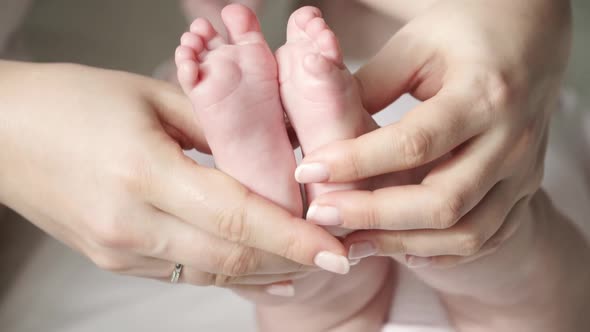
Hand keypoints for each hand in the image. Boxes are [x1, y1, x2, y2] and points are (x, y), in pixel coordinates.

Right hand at [0, 61, 347, 289]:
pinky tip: (256, 271)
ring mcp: (119, 250)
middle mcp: (130, 225)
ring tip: (306, 264)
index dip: (294, 237)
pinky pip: (183, 273)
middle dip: (292, 260)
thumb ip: (216, 126)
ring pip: (210, 274)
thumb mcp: (151, 97)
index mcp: (143, 174)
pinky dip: (226, 273)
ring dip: (264, 272)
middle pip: (231, 258)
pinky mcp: (113, 259)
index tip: (336, 247)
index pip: (238, 218)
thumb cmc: (71, 101)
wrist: (1, 133)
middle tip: (335, 256)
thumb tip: (269, 150)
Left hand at [295, 0, 571, 265]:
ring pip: (466, 233)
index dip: (356, 163)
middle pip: (443, 202)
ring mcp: (522, 171)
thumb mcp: (416, 43)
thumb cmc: (467, 31)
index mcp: (482, 94)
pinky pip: (486, 237)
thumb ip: (372, 86)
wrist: (532, 35)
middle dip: (373, 216)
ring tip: (351, 240)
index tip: (308, 171)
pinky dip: (439, 250)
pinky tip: (399, 245)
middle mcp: (510, 140)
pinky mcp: (524, 189)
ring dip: (402, 243)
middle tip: (321, 215)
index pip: (414, 143)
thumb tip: (326, 131)